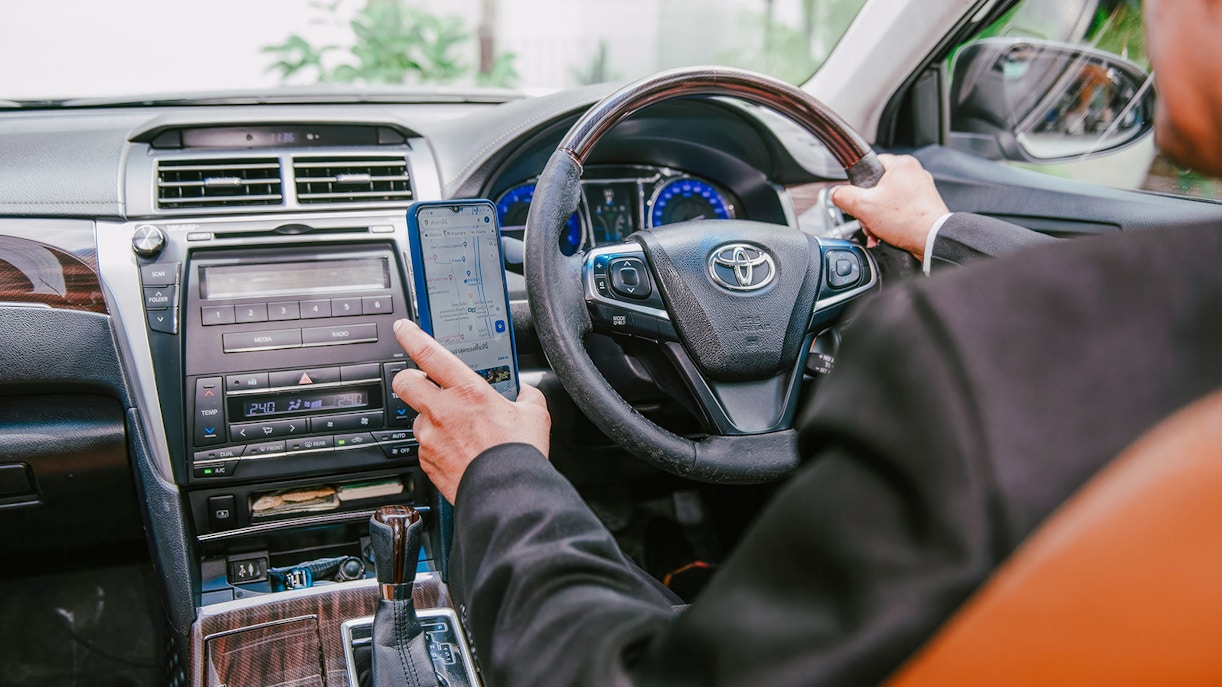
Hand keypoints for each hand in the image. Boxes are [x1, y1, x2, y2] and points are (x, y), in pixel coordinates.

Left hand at [391, 319, 550, 503]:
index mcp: (467, 390)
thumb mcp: (534, 413)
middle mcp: (442, 410)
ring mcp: (430, 437)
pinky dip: (437, 445)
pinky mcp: (427, 460)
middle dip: (409, 378)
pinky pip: (424, 445)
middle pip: (404, 382)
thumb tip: (525, 390)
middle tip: (424, 382)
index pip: (428, 352)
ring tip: (458, 430)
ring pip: (417, 417)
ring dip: (431, 418)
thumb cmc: (519, 454)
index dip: (411, 335)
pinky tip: (458, 451)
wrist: (507, 494)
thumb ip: (526, 394)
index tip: (403, 328)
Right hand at [831, 154, 948, 261]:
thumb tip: (836, 194)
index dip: (860, 184)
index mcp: (902, 164)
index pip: (871, 164)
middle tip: (869, 218)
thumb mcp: (863, 206)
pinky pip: (901, 210)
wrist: (932, 240)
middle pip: (879, 186)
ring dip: (879, 216)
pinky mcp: (925, 204)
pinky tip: (889, 232)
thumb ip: (843, 196)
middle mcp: (914, 173)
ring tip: (879, 229)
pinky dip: (892, 221)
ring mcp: (922, 189)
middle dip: (870, 207)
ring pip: (889, 200)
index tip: (859, 197)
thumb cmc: (906, 220)